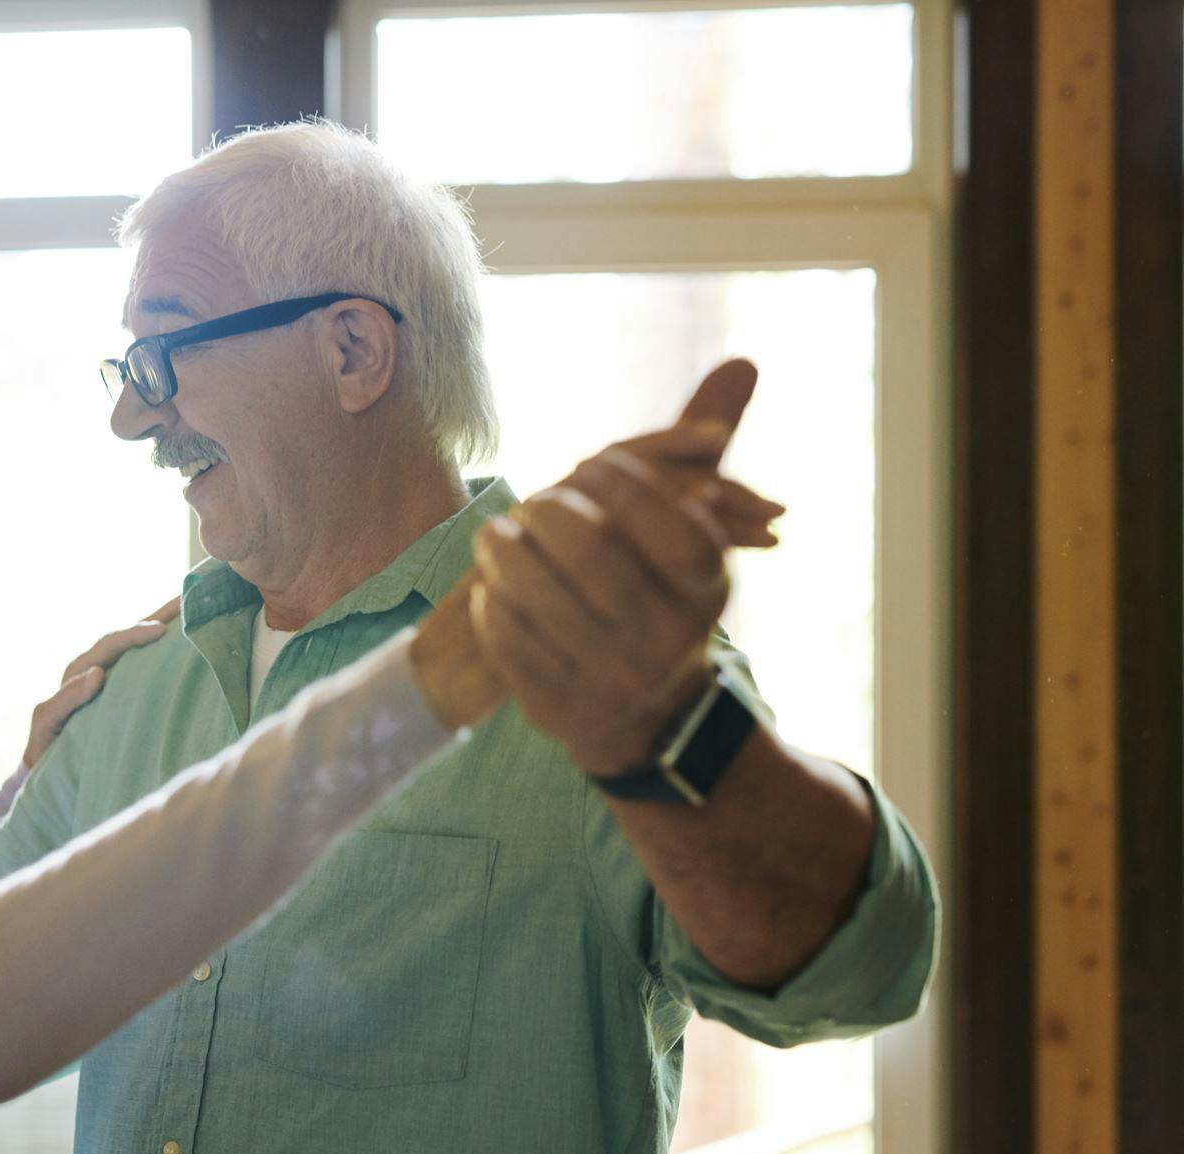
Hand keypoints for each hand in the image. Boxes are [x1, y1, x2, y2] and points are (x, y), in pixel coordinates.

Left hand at [22, 597, 179, 765]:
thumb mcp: (48, 723)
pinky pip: (146, 665)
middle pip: (130, 636)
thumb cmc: (46, 747)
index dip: (134, 634)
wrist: (50, 768)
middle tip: (188, 601)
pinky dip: (165, 650)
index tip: (161, 630)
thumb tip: (97, 673)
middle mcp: (96, 668)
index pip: (110, 644)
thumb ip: (66, 700)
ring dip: (166, 626)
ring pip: (141, 647)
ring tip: (194, 609)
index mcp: (79, 671)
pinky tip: (187, 643)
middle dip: (159, 616)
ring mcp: (112, 678)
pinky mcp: (124, 690)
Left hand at [469, 361, 781, 774]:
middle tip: (529, 501)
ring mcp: (613, 680)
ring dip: (509, 559)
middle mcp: (667, 640)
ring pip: (545, 602)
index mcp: (706, 590)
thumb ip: (703, 447)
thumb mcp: (686, 528)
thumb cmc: (657, 591)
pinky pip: (513, 649)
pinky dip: (496, 612)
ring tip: (492, 536)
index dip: (622, 485)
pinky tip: (490, 591)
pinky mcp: (560, 709)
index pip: (671, 523)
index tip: (587, 467)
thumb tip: (743, 359)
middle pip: (597, 555)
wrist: (640, 715)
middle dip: (552, 516)